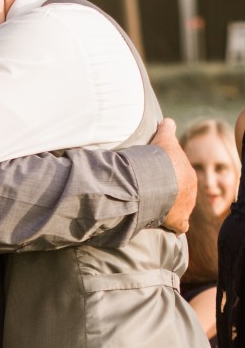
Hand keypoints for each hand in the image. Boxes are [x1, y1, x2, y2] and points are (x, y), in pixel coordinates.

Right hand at [152, 118, 195, 233]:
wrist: (156, 178)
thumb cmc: (159, 159)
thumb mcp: (164, 138)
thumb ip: (167, 128)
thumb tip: (167, 120)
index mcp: (188, 174)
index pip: (180, 178)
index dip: (169, 179)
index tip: (157, 180)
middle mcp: (191, 192)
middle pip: (182, 195)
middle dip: (172, 195)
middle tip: (155, 194)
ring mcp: (186, 207)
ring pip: (181, 210)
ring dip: (171, 211)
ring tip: (156, 209)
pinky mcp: (178, 221)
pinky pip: (180, 227)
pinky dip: (174, 227)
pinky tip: (166, 225)